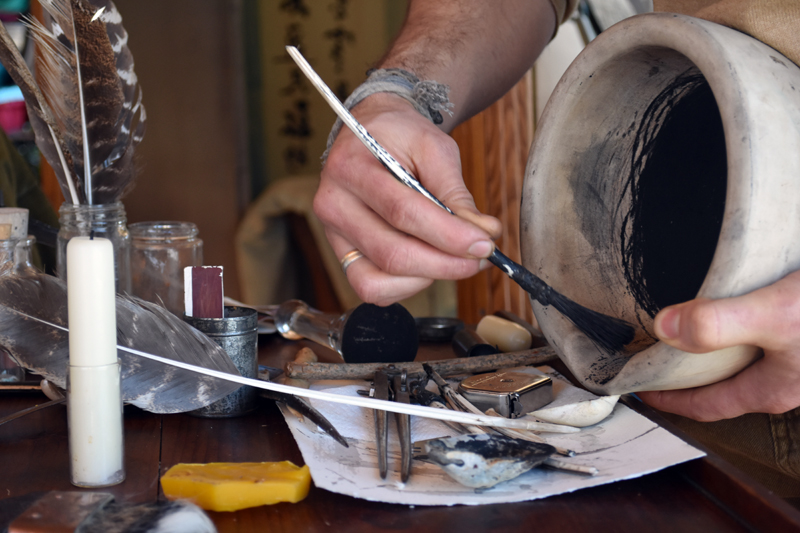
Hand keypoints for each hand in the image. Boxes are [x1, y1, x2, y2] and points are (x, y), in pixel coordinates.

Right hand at [315, 93, 501, 305]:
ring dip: (427, 277)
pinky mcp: (342, 254)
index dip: (448, 235)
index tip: (485, 244)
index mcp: (351, 167)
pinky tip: (428, 265)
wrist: (370, 133)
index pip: (402, 212)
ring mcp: (333, 234)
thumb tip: (484, 233)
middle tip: (480, 258)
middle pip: (392, 254)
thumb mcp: (434, 148)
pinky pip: (372, 288)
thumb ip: (456, 192)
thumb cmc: (400, 137)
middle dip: (445, 264)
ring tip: (453, 258)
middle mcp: (333, 204)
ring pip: (380, 280)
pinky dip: (407, 286)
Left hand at [638, 270, 799, 420]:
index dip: (667, 399)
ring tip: (677, 323)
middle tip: (648, 351)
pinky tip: (719, 299)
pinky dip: (727, 322)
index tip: (637, 386)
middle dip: (681, 370)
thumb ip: (719, 323)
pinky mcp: (795, 330)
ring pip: (735, 358)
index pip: (705, 405)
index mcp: (770, 390)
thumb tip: (663, 328)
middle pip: (717, 383)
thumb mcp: (774, 315)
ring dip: (705, 342)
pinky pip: (751, 332)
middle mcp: (782, 378)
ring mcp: (791, 356)